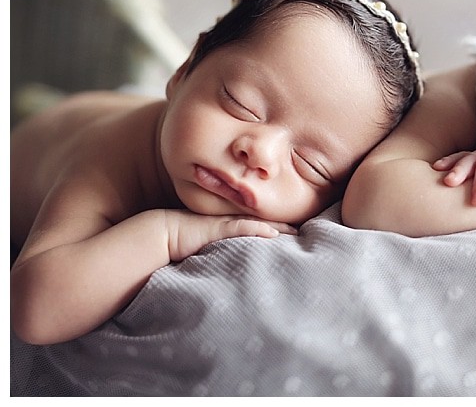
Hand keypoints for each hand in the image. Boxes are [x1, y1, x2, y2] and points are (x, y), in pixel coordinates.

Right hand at [161, 209, 296, 261]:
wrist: (160, 233)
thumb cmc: (181, 241)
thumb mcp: (206, 245)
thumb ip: (222, 249)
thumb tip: (234, 265)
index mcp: (229, 224)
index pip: (258, 223)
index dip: (278, 226)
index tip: (297, 231)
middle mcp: (230, 220)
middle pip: (263, 221)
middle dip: (284, 225)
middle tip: (305, 230)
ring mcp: (224, 222)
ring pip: (257, 222)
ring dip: (278, 227)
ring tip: (297, 232)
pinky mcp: (217, 228)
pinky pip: (241, 226)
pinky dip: (258, 230)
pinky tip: (273, 234)